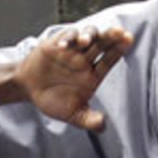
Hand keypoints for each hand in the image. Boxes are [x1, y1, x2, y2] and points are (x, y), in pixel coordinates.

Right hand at [17, 25, 132, 130]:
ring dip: (88, 35)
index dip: (119, 49)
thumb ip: (88, 120)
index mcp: (94, 73)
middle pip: (102, 43)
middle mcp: (86, 59)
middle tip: (118, 31)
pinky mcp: (57, 43)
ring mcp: (72, 50)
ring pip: (86, 36)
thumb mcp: (72, 114)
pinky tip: (62, 47)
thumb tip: (102, 126)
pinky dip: (65, 40)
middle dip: (110, 36)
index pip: (110, 59)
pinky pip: (64, 38)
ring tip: (86, 41)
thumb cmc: (54, 100)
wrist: (29, 89)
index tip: (128, 40)